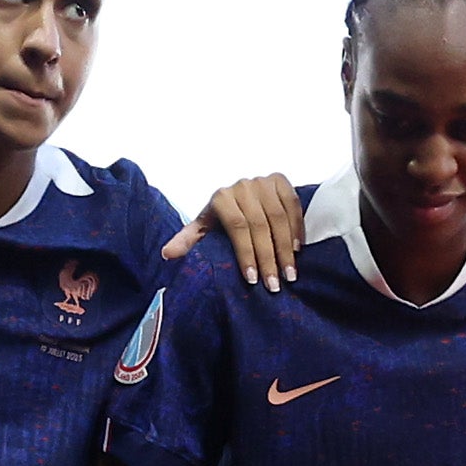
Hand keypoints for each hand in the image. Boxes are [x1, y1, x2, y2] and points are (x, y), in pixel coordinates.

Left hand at [186, 170, 303, 288]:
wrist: (239, 196)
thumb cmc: (220, 219)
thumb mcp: (204, 228)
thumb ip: (187, 240)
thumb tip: (167, 254)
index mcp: (221, 197)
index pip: (238, 227)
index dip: (247, 253)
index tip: (253, 280)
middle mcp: (242, 186)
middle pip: (260, 225)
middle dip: (268, 258)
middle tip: (275, 284)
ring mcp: (263, 182)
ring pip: (278, 217)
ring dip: (286, 248)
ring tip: (290, 274)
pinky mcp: (281, 180)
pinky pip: (293, 205)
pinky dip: (297, 228)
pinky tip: (298, 250)